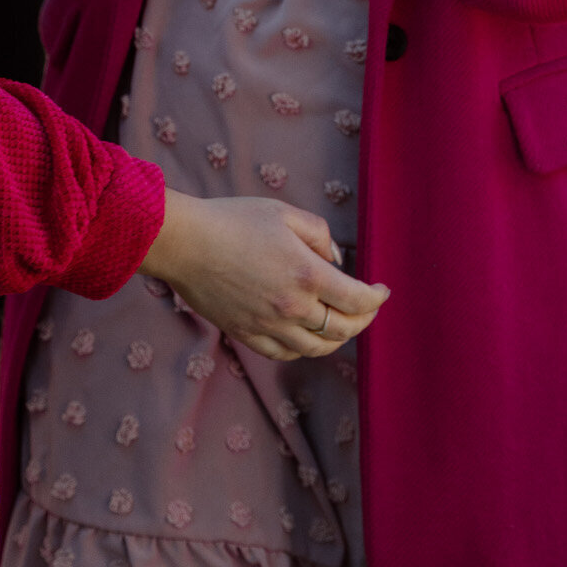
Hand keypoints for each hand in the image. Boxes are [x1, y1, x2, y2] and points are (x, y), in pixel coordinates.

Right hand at [141, 192, 388, 359]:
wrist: (184, 242)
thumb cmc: (232, 220)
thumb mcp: (284, 213)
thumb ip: (319, 235)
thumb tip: (336, 261)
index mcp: (306, 274)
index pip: (357, 300)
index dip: (376, 298)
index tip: (382, 291)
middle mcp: (292, 307)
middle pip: (343, 329)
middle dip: (363, 320)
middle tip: (367, 309)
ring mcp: (269, 326)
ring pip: (317, 348)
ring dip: (337, 339)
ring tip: (341, 325)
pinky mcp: (247, 334)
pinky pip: (286, 353)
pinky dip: (304, 348)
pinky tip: (306, 335)